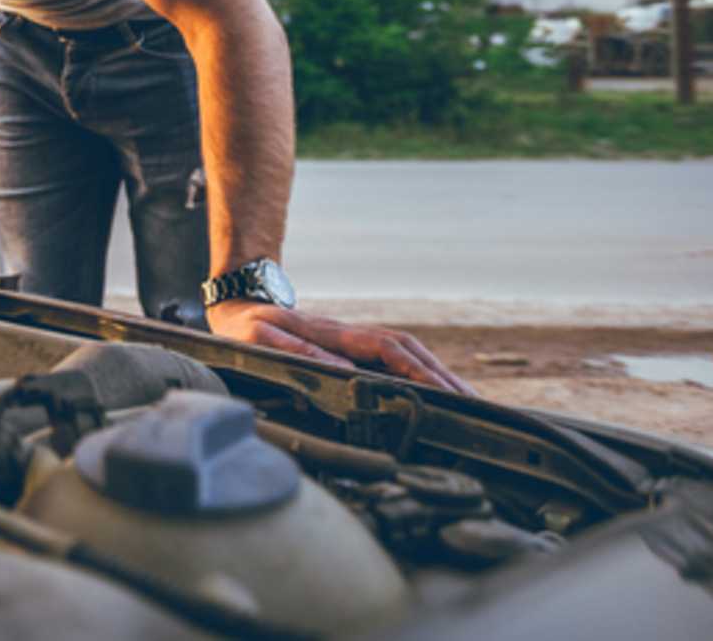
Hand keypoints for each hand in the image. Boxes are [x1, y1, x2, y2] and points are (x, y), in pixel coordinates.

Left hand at [206, 300, 475, 395]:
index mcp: (334, 333)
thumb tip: (342, 368)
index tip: (444, 393)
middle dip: (443, 376)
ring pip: (407, 354)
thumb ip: (296, 349)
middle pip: (410, 350)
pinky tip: (435, 393)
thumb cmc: (244, 327)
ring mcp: (353, 341)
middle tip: (474, 405)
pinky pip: (394, 360)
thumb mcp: (259, 337)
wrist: (237, 306)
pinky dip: (421, 374)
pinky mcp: (351, 350)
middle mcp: (351, 335)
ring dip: (438, 375)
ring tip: (467, 403)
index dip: (418, 370)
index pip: (388, 350)